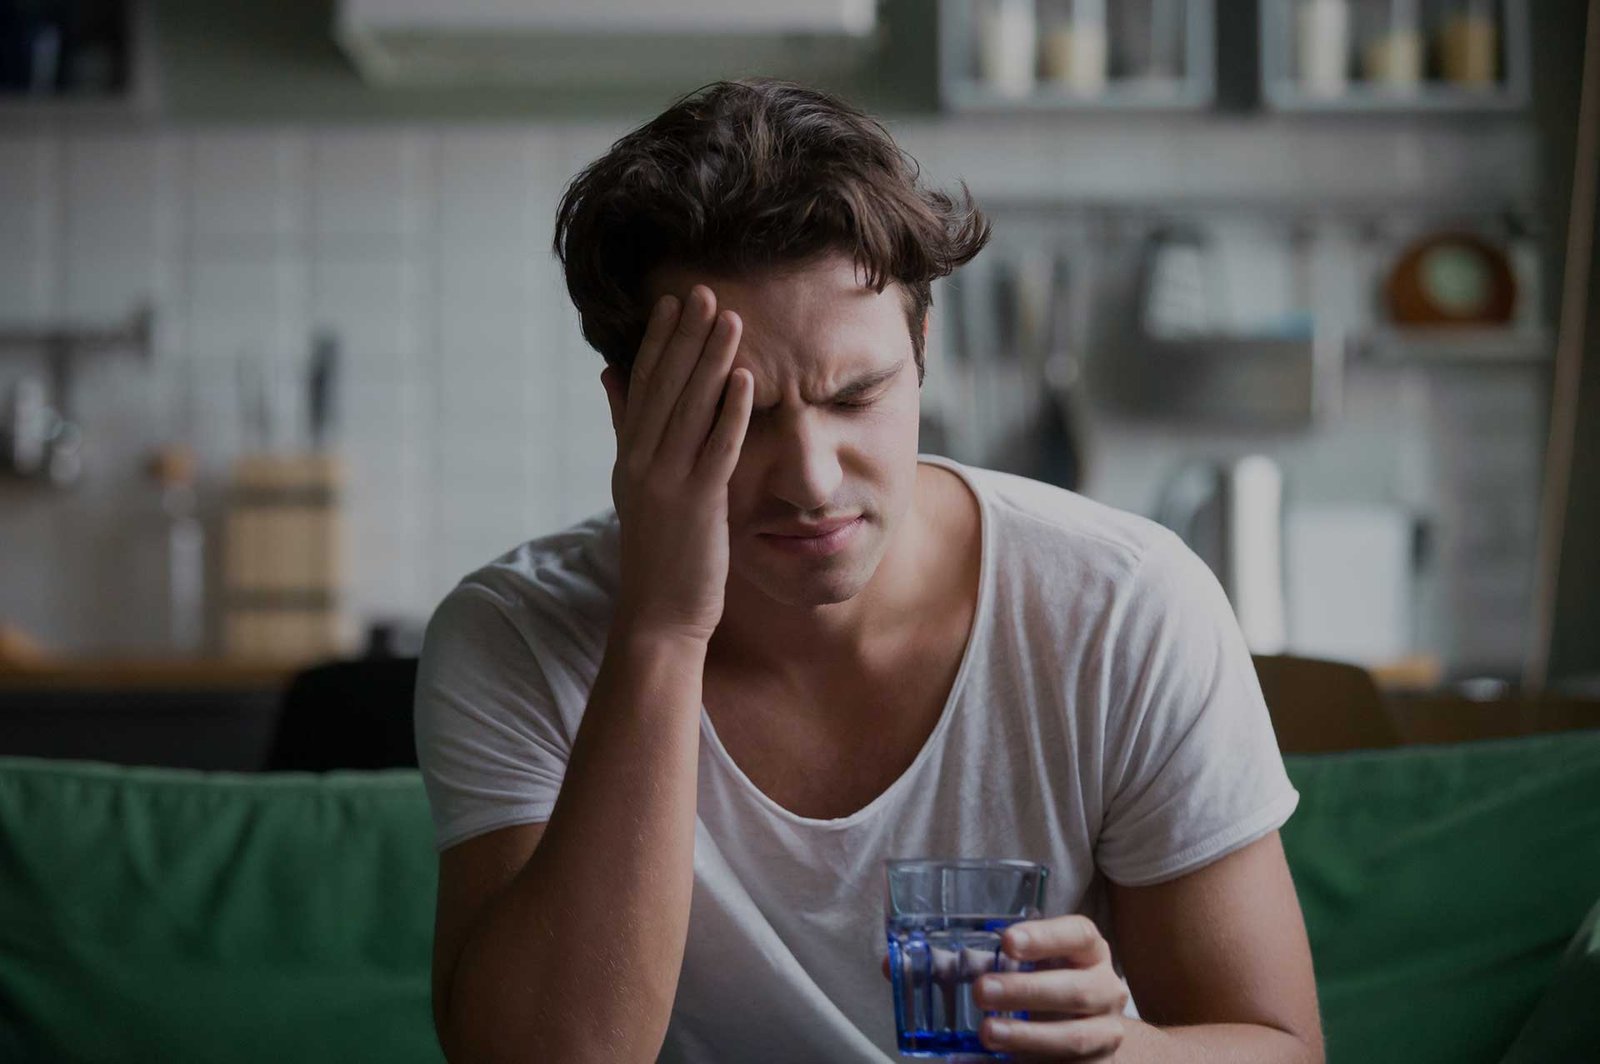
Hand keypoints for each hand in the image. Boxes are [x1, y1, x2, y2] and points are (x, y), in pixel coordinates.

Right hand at [601, 286, 753, 644]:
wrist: (657, 616)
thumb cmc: (658, 553)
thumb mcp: (635, 485)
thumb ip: (626, 428)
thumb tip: (611, 375)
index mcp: (628, 456)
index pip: (642, 386)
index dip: (659, 342)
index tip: (674, 302)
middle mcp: (640, 463)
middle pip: (665, 388)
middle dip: (686, 338)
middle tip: (705, 291)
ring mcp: (666, 484)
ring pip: (690, 411)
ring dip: (711, 362)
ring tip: (731, 320)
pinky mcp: (696, 506)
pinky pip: (715, 450)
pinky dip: (730, 414)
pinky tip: (746, 382)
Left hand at [971, 915, 1127, 1060]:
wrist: (1087, 1031)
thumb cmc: (1050, 987)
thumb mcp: (1031, 968)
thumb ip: (995, 962)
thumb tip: (939, 966)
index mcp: (1089, 953)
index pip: (1079, 935)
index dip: (1045, 936)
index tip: (1007, 941)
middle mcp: (1105, 990)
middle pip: (1075, 990)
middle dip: (1026, 991)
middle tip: (982, 990)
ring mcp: (1106, 1032)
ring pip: (1074, 1037)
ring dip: (1026, 1036)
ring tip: (987, 1032)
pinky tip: (989, 1062)